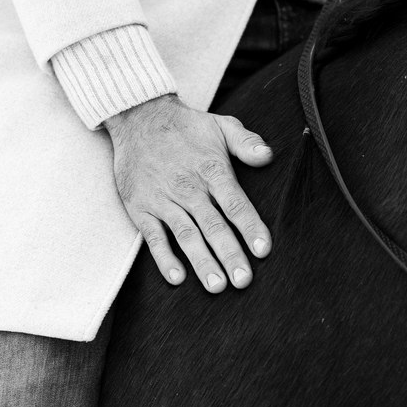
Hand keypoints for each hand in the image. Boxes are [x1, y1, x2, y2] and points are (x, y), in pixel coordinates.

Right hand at [104, 95, 272, 290]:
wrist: (138, 119)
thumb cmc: (186, 128)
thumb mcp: (221, 126)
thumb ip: (247, 142)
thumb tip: (269, 156)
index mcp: (211, 170)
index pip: (235, 203)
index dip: (250, 227)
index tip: (263, 250)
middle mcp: (189, 188)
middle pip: (213, 226)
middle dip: (230, 254)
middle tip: (244, 281)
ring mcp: (164, 200)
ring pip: (186, 235)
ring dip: (201, 262)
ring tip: (217, 286)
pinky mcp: (142, 208)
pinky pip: (153, 237)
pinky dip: (164, 258)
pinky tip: (177, 278)